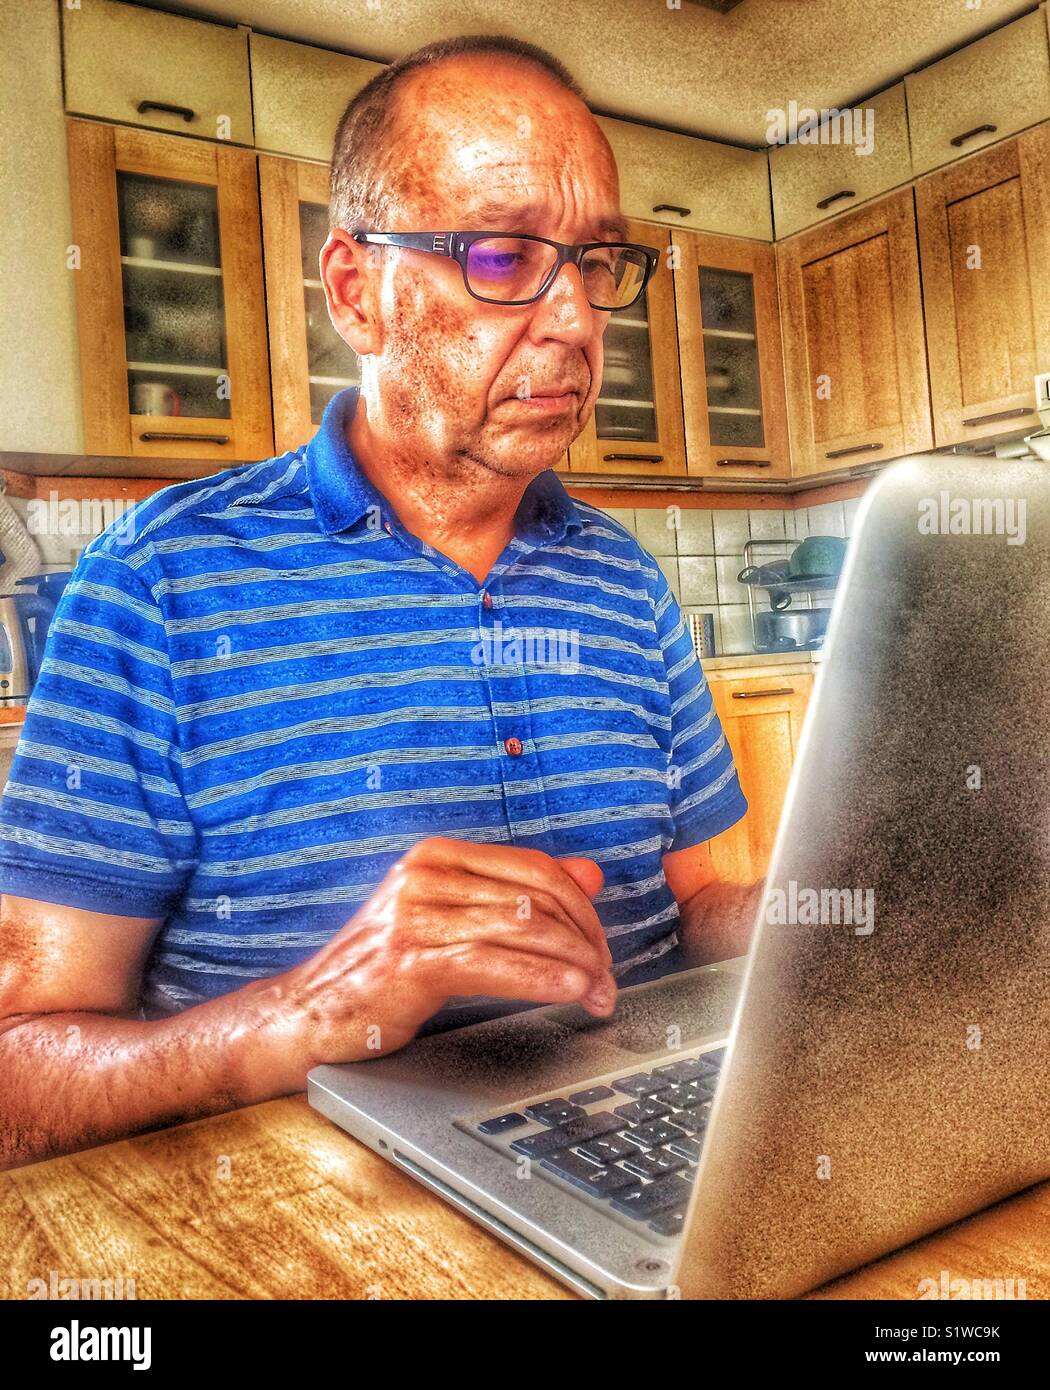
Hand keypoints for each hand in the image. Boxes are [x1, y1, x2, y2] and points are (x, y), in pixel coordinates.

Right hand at [257, 838, 613, 1075]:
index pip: (535, 868)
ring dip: (573, 965)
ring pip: (523, 927)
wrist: (307, 1014)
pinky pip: (493, 962)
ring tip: (599, 993)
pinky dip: (541, 978)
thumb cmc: (381, 972)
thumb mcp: (452, 923)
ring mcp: (415, 913)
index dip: (582, 908)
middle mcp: (427, 873)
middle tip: (609, 979)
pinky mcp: (410, 958)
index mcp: (439, 856)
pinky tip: (568, 992)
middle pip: (537, 895)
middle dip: (586, 940)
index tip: (603, 947)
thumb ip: (516, 896)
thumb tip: (589, 873)